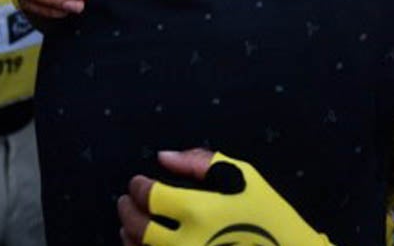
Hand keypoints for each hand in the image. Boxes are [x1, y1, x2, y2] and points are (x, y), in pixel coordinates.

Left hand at [119, 150, 330, 245]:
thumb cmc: (268, 216)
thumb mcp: (242, 177)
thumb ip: (200, 162)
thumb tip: (162, 157)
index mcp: (200, 211)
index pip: (151, 197)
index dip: (138, 187)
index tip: (138, 182)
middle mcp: (186, 242)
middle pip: (138, 228)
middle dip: (126, 210)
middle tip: (125, 200)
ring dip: (127, 236)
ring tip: (128, 225)